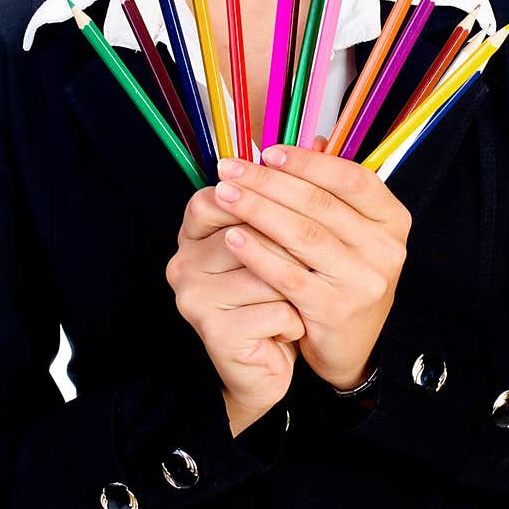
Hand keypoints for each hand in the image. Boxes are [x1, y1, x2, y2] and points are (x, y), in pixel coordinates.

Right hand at [166, 189, 305, 434]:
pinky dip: (297, 320)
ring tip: (305, 297)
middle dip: (295, 246)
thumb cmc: (275, 297)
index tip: (305, 211)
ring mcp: (194, 298)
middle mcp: (183, 262)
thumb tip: (321, 140)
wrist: (264, 368)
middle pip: (250, 231)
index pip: (219, 196)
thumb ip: (289, 194)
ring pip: (267, 273)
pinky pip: (275, 310)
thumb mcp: (279, 242)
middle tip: (325, 257)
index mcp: (193, 233)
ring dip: (299, 286)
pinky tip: (295, 328)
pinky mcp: (215, 333)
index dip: (266, 198)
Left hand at [212, 144, 412, 390]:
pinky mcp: (336, 309)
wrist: (348, 348)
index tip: (266, 151)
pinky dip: (257, 253)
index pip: (351, 178)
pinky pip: (288, 273)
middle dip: (269, 182)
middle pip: (320, 204)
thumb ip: (332, 189)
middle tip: (230, 168)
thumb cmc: (343, 278)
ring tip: (224, 194)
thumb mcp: (350, 233)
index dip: (307, 162)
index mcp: (392, 220)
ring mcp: (363, 281)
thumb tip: (311, 137)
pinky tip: (231, 237)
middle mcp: (385, 249)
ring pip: (302, 234)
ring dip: (257, 210)